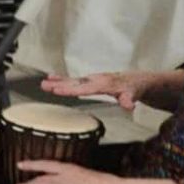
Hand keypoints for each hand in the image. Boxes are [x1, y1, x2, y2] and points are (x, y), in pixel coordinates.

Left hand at [13, 159, 122, 183]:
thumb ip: (74, 175)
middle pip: (41, 177)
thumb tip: (68, 177)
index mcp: (70, 167)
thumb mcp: (87, 173)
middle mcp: (64, 177)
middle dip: (29, 179)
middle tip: (18, 181)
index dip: (31, 164)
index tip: (21, 164)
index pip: (45, 164)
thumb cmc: (105, 182)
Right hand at [42, 71, 159, 110]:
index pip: (85, 88)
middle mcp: (96, 79)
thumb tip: (127, 105)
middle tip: (45, 86)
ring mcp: (93, 79)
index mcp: (105, 83)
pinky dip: (63, 79)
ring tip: (43, 84)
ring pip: (73, 80)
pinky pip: (75, 80)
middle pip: (75, 82)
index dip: (71, 89)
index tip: (58, 90)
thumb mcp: (136, 93)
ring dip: (58, 82)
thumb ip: (129, 98)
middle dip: (60, 84)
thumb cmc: (136, 87)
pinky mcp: (91, 81)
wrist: (140, 80)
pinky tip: (52, 79)